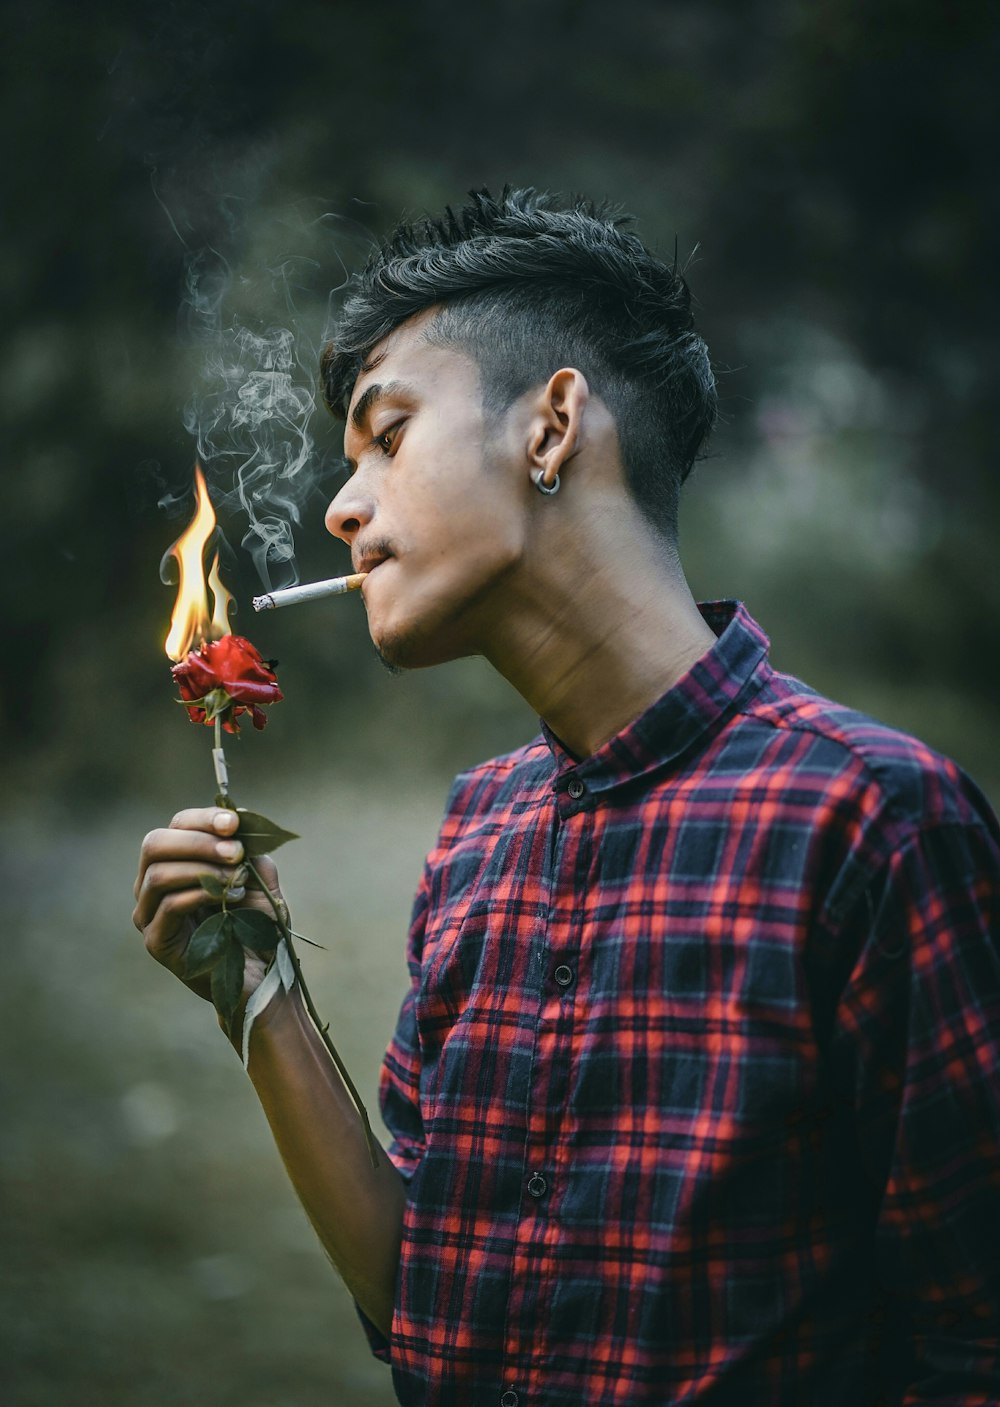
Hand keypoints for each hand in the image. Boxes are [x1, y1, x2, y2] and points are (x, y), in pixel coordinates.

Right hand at [133, 806, 283, 1002]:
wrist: (264, 975)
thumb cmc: (259, 925)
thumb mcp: (258, 877)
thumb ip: (247, 848)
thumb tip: (237, 815)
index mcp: (175, 864)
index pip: (175, 827)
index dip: (203, 819)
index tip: (234, 823)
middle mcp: (153, 887)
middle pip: (155, 844)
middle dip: (199, 841)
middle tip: (235, 852)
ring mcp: (149, 915)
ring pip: (158, 874)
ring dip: (202, 868)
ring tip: (237, 878)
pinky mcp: (156, 942)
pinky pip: (168, 907)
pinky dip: (200, 894)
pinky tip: (230, 898)